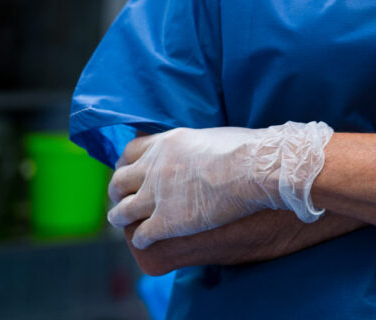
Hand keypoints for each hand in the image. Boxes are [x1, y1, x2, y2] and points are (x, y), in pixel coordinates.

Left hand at [107, 121, 332, 248]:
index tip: (129, 171)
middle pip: (119, 181)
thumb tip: (195, 151)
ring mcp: (157, 196)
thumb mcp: (209, 135)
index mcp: (166, 143)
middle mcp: (154, 167)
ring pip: (122, 211)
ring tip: (122, 222)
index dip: (126, 163)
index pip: (129, 152)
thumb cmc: (246, 150)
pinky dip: (140, 238)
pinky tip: (145, 240)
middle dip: (118, 191)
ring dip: (120, 217)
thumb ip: (191, 145)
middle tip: (121, 198)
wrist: (257, 169)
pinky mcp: (166, 222)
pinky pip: (141, 234)